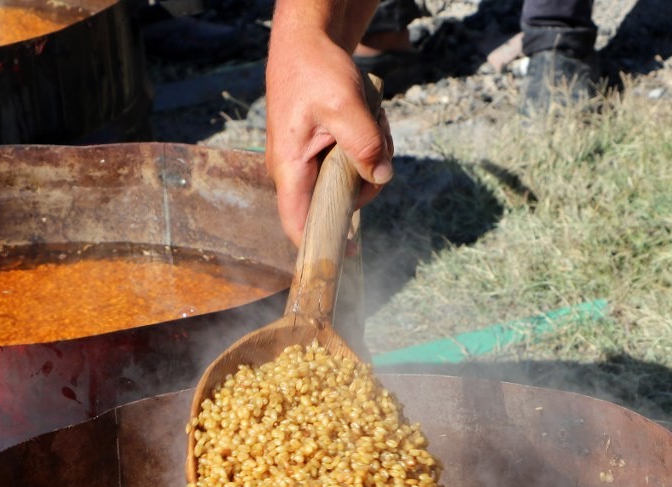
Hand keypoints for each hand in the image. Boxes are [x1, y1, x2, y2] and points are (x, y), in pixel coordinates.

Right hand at [265, 20, 393, 245]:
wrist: (306, 44)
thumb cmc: (315, 72)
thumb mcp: (345, 106)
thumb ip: (363, 145)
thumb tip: (381, 177)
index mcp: (290, 168)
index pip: (297, 225)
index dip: (321, 248)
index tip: (349, 257)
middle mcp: (296, 173)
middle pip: (338, 205)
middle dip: (366, 182)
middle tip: (376, 144)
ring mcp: (309, 165)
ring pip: (351, 184)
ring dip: (372, 158)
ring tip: (371, 123)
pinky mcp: (322, 155)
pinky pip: (353, 166)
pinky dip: (368, 148)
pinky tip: (369, 122)